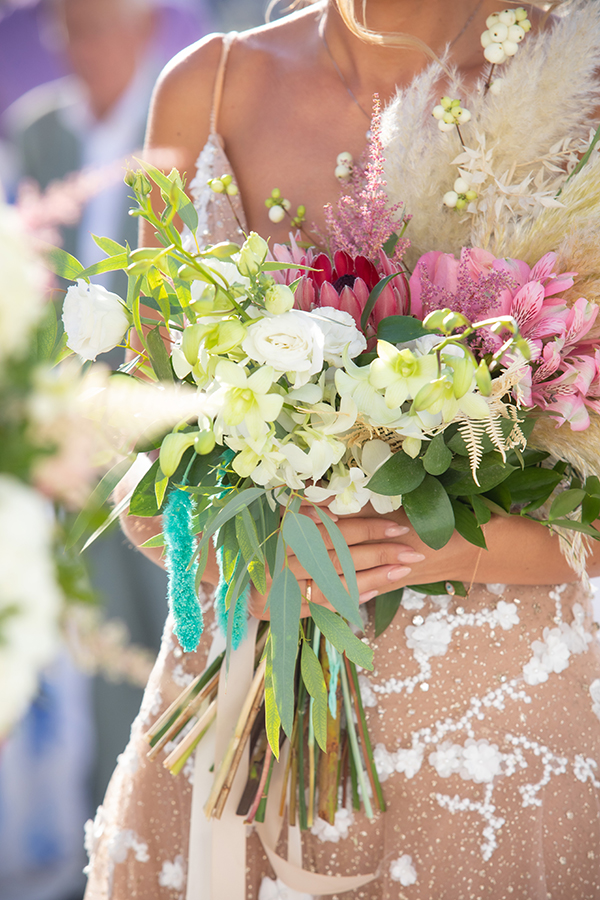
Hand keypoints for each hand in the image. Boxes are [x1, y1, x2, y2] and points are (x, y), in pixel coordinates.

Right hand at [247, 509, 425, 619]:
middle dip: (380, 553)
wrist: (222, 570)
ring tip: (403, 571)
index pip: (334, 530)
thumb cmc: (256, 534)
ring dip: (373, 577)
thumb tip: (342, 500)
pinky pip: (322, 606)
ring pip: (334, 584)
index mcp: (280, 531)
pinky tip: (375, 590)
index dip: (368, 527)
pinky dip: (349, 599)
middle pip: (339, 557)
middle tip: (413, 551)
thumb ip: (307, 507)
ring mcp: (279, 588)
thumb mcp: (276, 512)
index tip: (399, 526)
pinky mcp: (279, 611)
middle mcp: (279, 560)